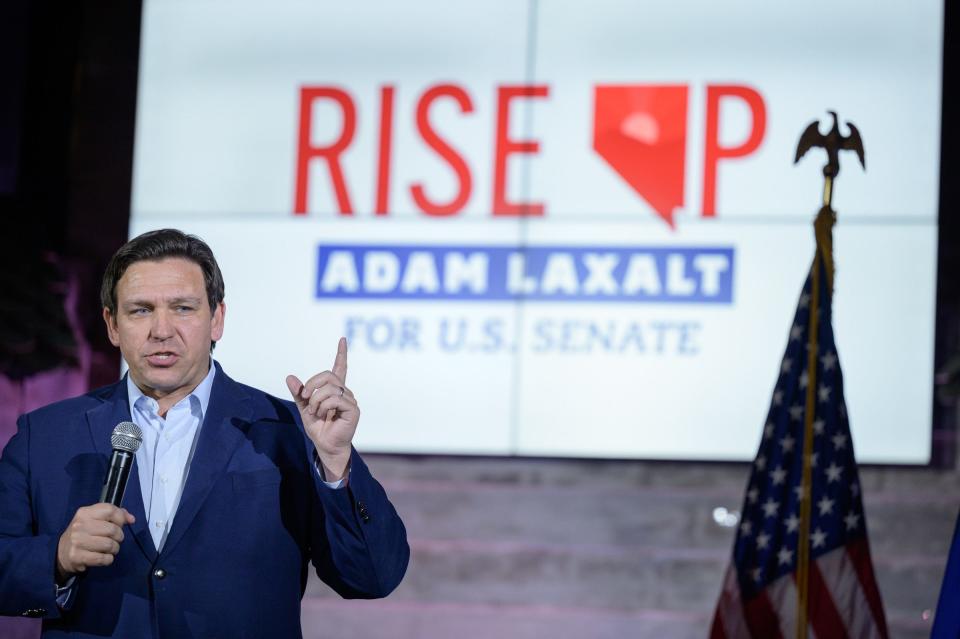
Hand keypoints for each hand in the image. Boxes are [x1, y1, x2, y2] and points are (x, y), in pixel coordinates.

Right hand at [56, 504, 133, 581]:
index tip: (120, 524)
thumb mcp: (95, 519)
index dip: (120, 518)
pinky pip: (103, 559)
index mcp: (85, 513)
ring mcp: (77, 541)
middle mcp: (79, 525)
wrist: (62, 552)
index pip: (110, 510)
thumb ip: (115, 514)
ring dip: (114, 549)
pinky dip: (108, 559)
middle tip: (114, 540)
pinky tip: (103, 557)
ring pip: (110, 545)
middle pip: (113, 530)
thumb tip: (131, 519)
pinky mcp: (77, 557)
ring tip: (109, 549)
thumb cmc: (84, 533)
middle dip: (119, 537)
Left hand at [285, 337, 358, 480]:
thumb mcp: (304, 408)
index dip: (341, 353)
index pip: (340, 368)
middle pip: (328, 375)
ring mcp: (350, 400)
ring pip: (329, 388)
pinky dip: (324, 406)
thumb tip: (289, 377)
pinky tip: (324, 414)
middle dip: (312, 385)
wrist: (325, 445)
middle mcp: (344, 392)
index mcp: (334, 390)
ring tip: (316, 412)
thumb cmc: (318, 427)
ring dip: (316, 400)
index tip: (342, 339)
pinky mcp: (353, 409)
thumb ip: (298, 393)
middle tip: (305, 398)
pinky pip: (335, 399)